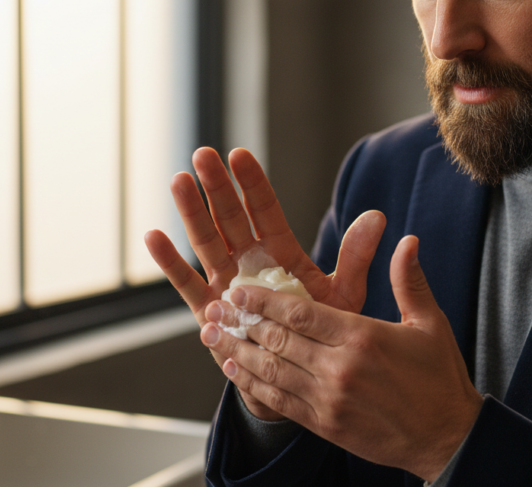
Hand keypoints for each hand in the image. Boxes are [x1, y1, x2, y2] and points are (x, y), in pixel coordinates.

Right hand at [145, 147, 386, 419]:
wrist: (298, 376)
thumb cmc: (319, 332)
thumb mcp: (342, 295)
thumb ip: (355, 258)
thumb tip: (378, 217)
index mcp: (280, 253)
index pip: (265, 211)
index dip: (252, 184)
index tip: (239, 155)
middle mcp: (249, 262)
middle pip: (230, 218)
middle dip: (217, 187)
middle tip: (203, 154)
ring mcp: (225, 283)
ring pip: (205, 242)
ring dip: (192, 213)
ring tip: (178, 181)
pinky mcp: (209, 311)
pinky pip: (186, 285)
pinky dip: (170, 263)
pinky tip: (153, 237)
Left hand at [200, 235, 482, 481]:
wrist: (448, 440)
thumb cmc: (440, 379)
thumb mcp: (430, 324)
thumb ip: (409, 280)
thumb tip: (407, 239)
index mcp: (362, 337)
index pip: (301, 313)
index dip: (264, 301)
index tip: (238, 290)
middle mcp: (340, 368)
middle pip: (278, 339)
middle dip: (242, 322)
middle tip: (215, 308)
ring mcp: (329, 399)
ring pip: (271, 370)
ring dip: (237, 350)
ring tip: (211, 334)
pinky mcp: (325, 424)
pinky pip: (279, 400)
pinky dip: (252, 384)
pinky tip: (234, 369)